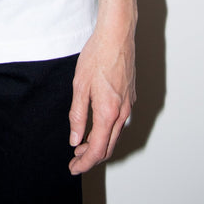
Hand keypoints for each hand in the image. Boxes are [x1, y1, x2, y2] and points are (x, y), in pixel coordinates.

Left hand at [68, 24, 134, 174]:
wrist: (116, 35)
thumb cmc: (97, 56)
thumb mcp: (80, 86)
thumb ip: (78, 115)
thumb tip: (75, 139)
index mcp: (108, 112)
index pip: (97, 149)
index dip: (84, 162)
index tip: (73, 168)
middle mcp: (122, 112)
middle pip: (108, 146)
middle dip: (91, 157)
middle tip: (75, 160)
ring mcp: (128, 104)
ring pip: (115, 135)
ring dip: (99, 144)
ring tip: (81, 145)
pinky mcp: (130, 96)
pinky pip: (119, 122)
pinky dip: (107, 131)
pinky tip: (96, 125)